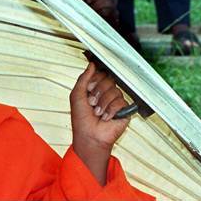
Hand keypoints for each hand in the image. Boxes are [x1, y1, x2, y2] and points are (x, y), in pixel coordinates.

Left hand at [70, 62, 130, 184]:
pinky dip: (111, 110)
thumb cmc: (81, 119)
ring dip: (102, 103)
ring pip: (114, 90)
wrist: (89, 136)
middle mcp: (106, 93)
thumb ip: (83, 79)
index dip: (95, 79)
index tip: (88, 89)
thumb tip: (91, 64)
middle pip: (108, 79)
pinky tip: (106, 118)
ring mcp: (116, 101)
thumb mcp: (76, 96)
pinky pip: (121, 101)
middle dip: (97, 92)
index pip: (100, 73)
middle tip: (91, 103)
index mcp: (95, 88)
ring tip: (97, 113)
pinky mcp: (124, 109)